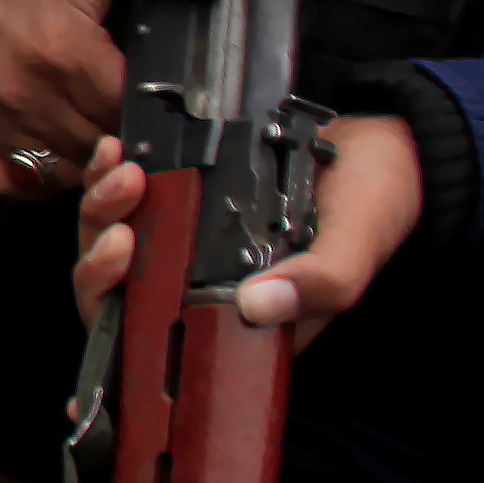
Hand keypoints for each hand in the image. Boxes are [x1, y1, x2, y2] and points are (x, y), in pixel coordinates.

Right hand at [0, 0, 229, 196]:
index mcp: (64, 49)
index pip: (128, 115)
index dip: (149, 110)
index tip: (154, 97)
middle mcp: (20, 90)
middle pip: (95, 148)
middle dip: (118, 134)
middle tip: (125, 110)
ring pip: (54, 168)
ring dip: (78, 154)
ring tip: (89, 122)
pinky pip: (0, 179)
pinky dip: (28, 174)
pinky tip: (46, 145)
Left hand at [69, 114, 421, 347]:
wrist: (382, 140)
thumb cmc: (373, 203)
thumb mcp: (355, 246)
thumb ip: (320, 282)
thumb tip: (256, 306)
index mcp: (237, 318)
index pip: (160, 342)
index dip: (118, 333)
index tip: (112, 291)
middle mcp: (202, 285)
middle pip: (119, 291)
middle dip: (101, 260)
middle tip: (122, 227)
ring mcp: (186, 240)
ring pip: (114, 241)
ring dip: (103, 209)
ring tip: (124, 173)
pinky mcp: (180, 195)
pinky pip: (126, 196)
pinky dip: (110, 174)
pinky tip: (117, 148)